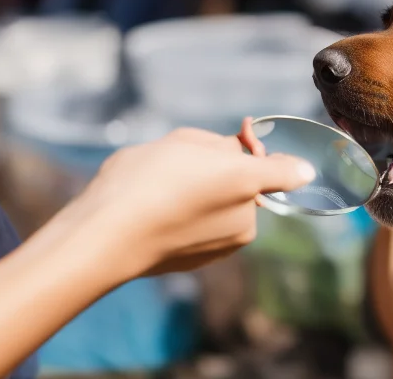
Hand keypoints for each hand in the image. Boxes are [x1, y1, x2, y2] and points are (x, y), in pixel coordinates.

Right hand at [66, 118, 314, 280]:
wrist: (107, 235)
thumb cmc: (144, 179)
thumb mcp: (186, 143)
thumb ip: (228, 146)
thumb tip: (246, 154)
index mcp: (246, 183)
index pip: (285, 167)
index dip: (258, 143)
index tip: (243, 130)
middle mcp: (246, 219)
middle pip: (245, 181)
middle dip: (223, 167)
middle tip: (183, 158)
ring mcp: (228, 244)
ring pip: (226, 205)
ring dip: (207, 192)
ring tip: (166, 186)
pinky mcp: (207, 261)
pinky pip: (209, 226)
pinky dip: (194, 216)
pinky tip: (162, 210)